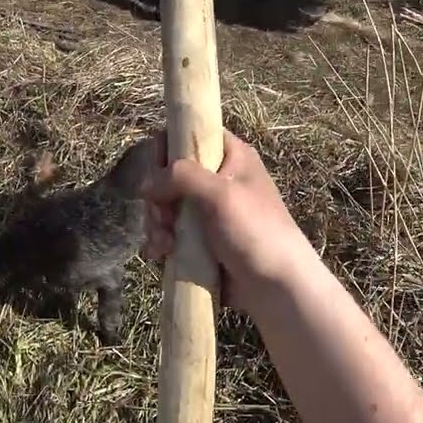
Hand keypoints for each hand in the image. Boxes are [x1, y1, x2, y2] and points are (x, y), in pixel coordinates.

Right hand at [140, 129, 321, 316]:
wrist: (276, 287)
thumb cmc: (255, 232)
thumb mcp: (221, 194)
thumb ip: (181, 176)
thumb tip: (145, 183)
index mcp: (230, 157)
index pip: (189, 135)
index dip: (168, 149)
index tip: (159, 172)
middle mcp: (217, 180)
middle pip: (168, 174)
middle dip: (158, 198)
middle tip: (164, 218)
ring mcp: (206, 212)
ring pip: (164, 206)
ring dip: (156, 224)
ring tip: (164, 244)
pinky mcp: (199, 240)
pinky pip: (168, 232)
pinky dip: (160, 242)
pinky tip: (162, 255)